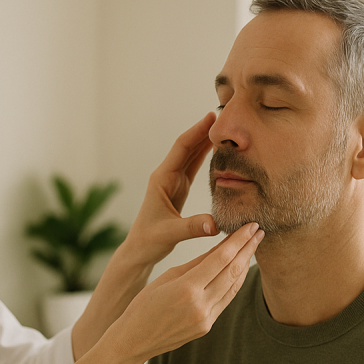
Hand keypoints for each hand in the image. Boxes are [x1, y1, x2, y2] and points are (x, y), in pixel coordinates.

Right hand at [106, 222, 263, 363]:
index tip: (250, 226)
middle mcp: (200, 305)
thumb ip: (196, 264)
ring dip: (245, 265)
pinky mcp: (207, 326)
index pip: (221, 258)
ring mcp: (206, 319)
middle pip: (232, 271)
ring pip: (233, 287)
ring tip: (253, 247)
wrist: (135, 340)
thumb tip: (222, 248)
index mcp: (187, 289)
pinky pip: (226, 300)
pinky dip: (234, 282)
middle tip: (259, 231)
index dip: (238, 240)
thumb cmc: (144, 303)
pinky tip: (240, 269)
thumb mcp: (167, 277)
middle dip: (248, 249)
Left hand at [120, 112, 218, 267]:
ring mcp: (173, 181)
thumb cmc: (150, 240)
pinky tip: (216, 148)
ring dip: (205, 139)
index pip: (182, 149)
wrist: (140, 249)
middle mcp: (166, 176)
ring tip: (222, 126)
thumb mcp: (170, 234)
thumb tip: (215, 224)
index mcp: (162, 179)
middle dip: (203, 129)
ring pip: (191, 154)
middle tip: (222, 114)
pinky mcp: (179, 188)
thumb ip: (192, 227)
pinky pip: (194, 166)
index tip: (211, 117)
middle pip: (187, 146)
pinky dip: (205, 155)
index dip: (196, 132)